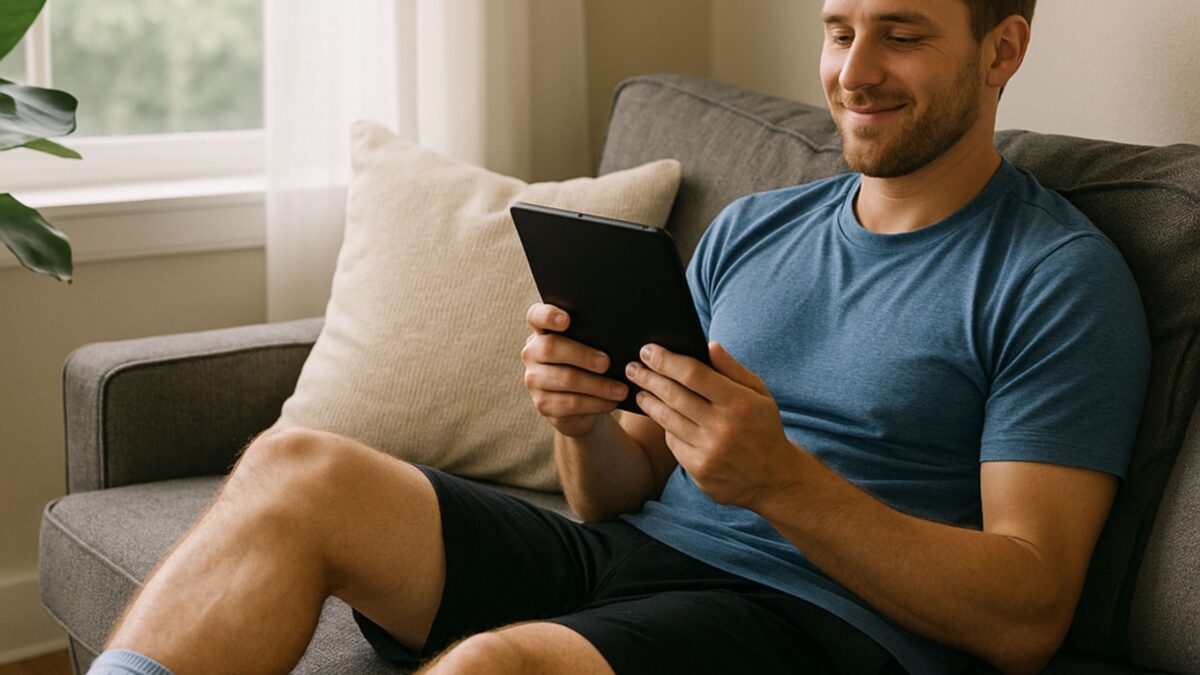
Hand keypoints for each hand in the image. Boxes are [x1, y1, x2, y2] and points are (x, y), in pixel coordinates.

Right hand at [521, 303, 628, 436]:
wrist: (580, 403)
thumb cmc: (589, 365)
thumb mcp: (590, 347)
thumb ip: (594, 336)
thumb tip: (617, 336)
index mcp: (542, 331)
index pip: (536, 316)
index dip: (548, 315)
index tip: (566, 320)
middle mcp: (532, 353)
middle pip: (552, 348)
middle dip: (583, 355)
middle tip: (607, 364)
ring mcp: (534, 380)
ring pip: (566, 379)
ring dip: (598, 385)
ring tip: (621, 389)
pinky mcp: (543, 404)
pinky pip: (571, 403)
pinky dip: (595, 403)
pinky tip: (611, 402)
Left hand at [625, 341, 801, 508]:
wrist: (775, 479)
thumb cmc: (763, 427)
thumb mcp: (759, 394)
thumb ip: (733, 369)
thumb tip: (709, 345)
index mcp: (739, 402)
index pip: (693, 374)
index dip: (666, 360)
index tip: (648, 350)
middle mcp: (723, 427)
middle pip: (674, 395)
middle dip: (649, 378)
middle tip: (633, 367)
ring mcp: (710, 451)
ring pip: (668, 420)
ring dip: (649, 402)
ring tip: (640, 389)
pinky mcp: (700, 471)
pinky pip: (673, 443)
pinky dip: (666, 427)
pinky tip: (661, 416)